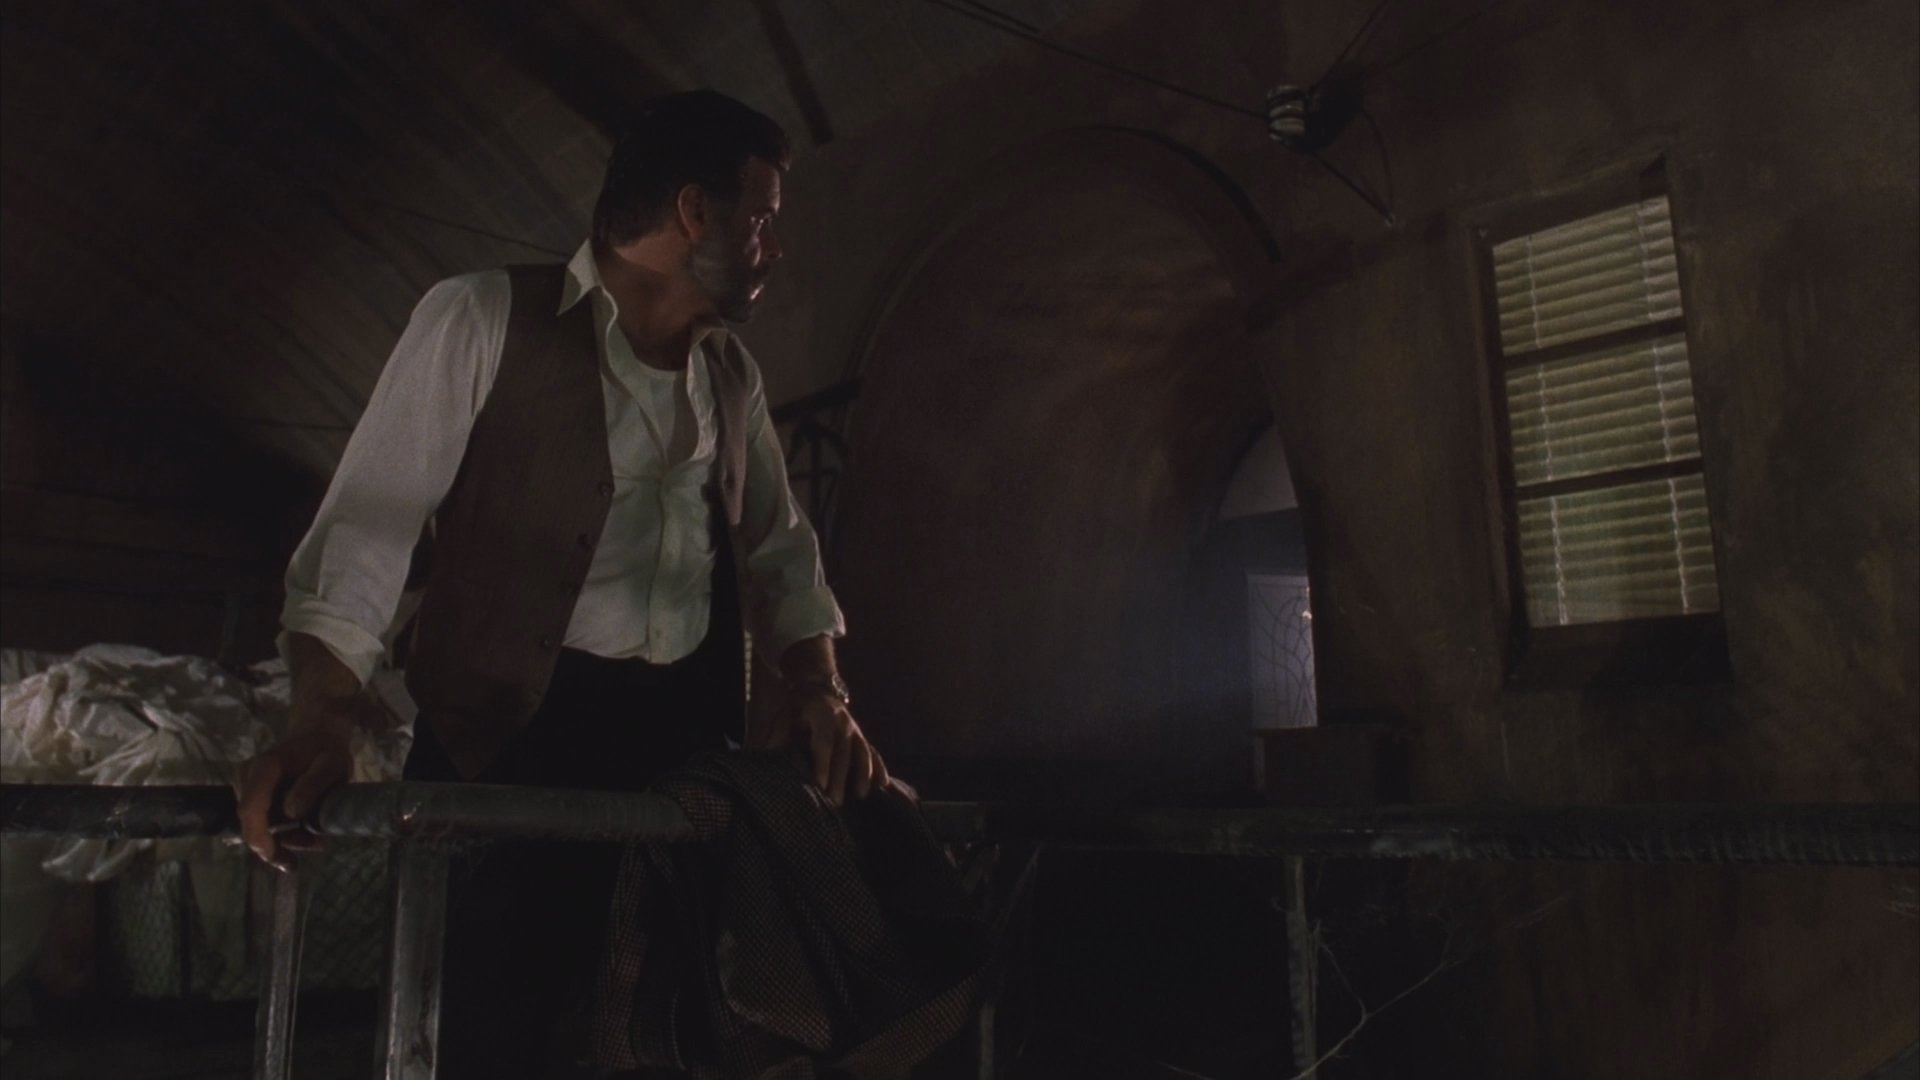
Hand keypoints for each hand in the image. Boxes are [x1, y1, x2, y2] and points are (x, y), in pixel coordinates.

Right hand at [232, 720, 353, 870]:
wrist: (317, 736)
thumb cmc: (326, 750)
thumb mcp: (331, 765)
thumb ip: (313, 786)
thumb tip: (292, 814)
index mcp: (264, 769)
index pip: (250, 809)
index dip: (259, 837)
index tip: (276, 857)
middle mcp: (246, 778)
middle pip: (253, 823)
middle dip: (280, 844)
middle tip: (316, 846)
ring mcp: (246, 787)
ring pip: (259, 826)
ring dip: (286, 839)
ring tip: (317, 840)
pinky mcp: (251, 796)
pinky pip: (262, 821)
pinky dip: (283, 832)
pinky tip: (306, 836)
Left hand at [779, 688, 887, 805]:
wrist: (817, 686)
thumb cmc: (797, 705)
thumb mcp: (785, 714)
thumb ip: (779, 734)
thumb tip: (767, 753)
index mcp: (823, 716)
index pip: (824, 744)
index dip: (822, 765)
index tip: (820, 786)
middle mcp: (843, 723)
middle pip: (843, 754)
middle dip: (840, 779)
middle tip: (835, 802)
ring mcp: (855, 729)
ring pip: (863, 753)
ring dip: (863, 775)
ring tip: (861, 796)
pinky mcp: (861, 735)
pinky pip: (872, 751)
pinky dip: (879, 767)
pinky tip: (883, 784)